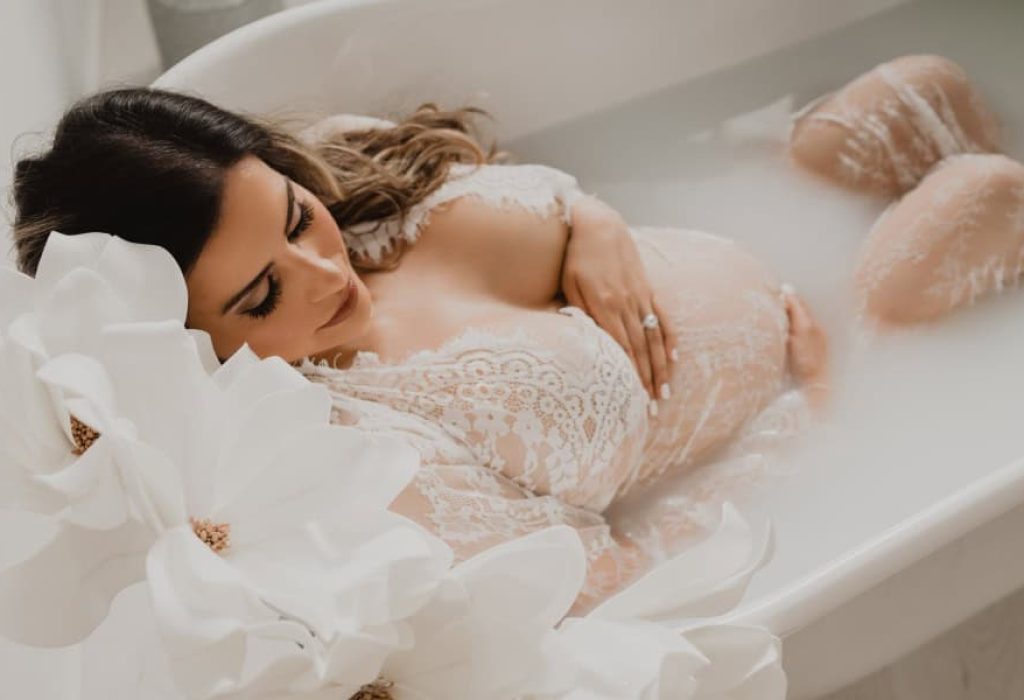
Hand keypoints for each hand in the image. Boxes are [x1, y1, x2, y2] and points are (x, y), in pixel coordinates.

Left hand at [561, 196, 678, 403]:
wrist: (598, 224)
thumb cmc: (576, 257)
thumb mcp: (570, 285)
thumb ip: (581, 313)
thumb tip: (589, 343)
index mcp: (605, 305)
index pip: (621, 349)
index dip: (630, 375)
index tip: (633, 399)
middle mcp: (627, 304)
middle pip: (641, 350)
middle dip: (647, 380)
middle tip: (652, 407)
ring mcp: (640, 296)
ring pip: (654, 338)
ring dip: (661, 367)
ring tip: (665, 391)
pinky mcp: (647, 288)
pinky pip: (662, 318)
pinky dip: (669, 339)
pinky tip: (674, 357)